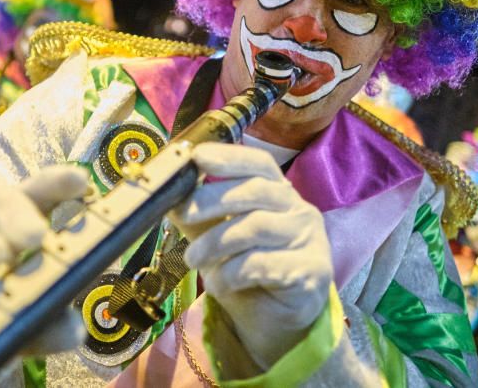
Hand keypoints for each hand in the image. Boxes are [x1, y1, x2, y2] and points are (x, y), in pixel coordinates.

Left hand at [169, 143, 331, 370]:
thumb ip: (198, 216)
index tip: (198, 156)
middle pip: (256, 190)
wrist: (274, 321)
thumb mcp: (216, 237)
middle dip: (212, 198)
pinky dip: (231, 273)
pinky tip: (219, 284)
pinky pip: (262, 264)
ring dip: (215, 243)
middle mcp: (299, 210)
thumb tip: (166, 194)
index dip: (230, 156)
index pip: (259, 163)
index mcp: (278, 193)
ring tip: (192, 260)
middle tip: (181, 211)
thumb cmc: (246, 271)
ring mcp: (310, 239)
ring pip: (256, 227)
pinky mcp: (311, 272)